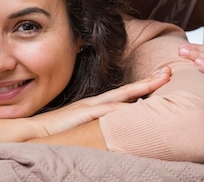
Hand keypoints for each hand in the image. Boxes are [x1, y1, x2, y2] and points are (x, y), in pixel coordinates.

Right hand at [30, 67, 170, 137]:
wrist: (34, 132)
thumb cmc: (55, 131)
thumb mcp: (79, 127)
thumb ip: (94, 125)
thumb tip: (111, 130)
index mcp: (96, 105)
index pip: (124, 93)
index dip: (143, 85)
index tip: (160, 77)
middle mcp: (96, 103)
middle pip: (128, 90)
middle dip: (149, 80)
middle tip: (169, 71)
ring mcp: (91, 108)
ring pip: (123, 97)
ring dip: (143, 89)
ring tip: (161, 81)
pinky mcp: (84, 115)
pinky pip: (108, 111)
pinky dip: (124, 109)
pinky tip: (138, 107)